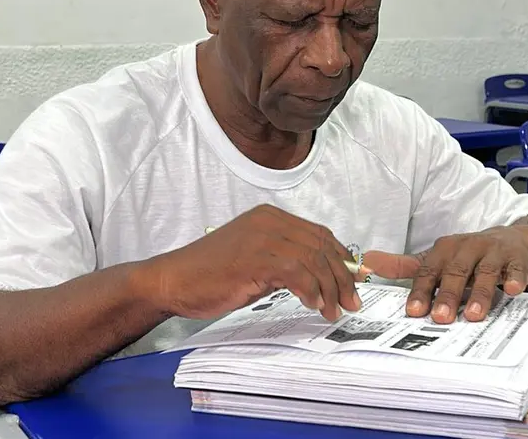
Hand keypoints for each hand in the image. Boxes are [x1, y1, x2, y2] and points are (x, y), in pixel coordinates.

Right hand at [138, 204, 362, 321]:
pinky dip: (310, 289)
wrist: (173, 280)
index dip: (341, 258)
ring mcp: (261, 236)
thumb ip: (285, 263)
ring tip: (333, 310)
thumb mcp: (256, 262)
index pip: (320, 234)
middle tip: (351, 302)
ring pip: (313, 258)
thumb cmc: (211, 275)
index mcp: (271, 217)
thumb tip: (320, 279)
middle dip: (342, 276)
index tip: (354, 281)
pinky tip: (311, 304)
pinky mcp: (254, 257)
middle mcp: (269, 221)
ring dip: (329, 288)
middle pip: (321, 245)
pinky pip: (296, 271)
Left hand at [362, 225, 527, 323]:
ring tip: (473, 315)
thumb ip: (403, 266)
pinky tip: (511, 290)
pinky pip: (516, 269)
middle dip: (447, 295)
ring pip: (485, 273)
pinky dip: (514, 278)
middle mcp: (468, 248)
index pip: (429, 271)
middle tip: (440, 318)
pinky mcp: (517, 259)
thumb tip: (366, 262)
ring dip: (479, 293)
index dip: (421, 292)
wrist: (513, 241)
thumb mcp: (436, 259)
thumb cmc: (469, 256)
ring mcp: (494, 253)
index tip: (414, 312)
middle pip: (456, 272)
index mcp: (445, 250)